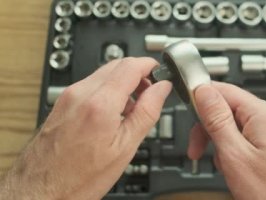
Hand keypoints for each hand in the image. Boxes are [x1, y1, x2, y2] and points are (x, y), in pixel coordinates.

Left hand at [0, 57, 171, 199]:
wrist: (41, 190)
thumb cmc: (78, 177)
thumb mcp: (125, 147)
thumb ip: (147, 112)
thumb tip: (161, 89)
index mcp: (99, 103)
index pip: (131, 66)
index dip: (150, 65)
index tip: (159, 72)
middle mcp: (80, 93)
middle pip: (117, 64)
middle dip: (138, 73)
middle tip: (150, 92)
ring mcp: (68, 96)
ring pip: (103, 73)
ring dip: (123, 82)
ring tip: (133, 107)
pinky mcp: (62, 102)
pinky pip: (91, 85)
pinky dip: (108, 91)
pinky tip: (114, 112)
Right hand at [188, 82, 265, 199]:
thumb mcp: (235, 154)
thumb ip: (217, 120)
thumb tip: (203, 91)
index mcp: (262, 114)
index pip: (223, 90)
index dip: (201, 97)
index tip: (186, 108)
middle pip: (226, 108)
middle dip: (207, 127)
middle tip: (196, 147)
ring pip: (231, 124)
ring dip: (217, 141)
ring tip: (219, 162)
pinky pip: (241, 138)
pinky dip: (230, 150)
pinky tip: (230, 165)